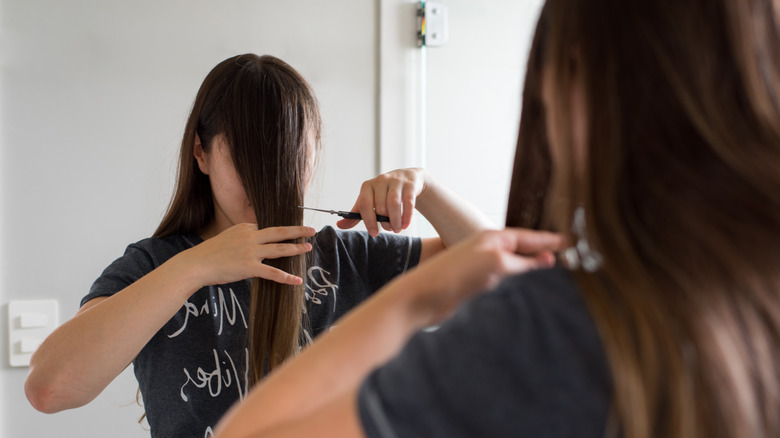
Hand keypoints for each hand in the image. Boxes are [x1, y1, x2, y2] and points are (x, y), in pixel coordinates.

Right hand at [180, 223, 315, 287]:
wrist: (197, 264)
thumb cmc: (210, 254)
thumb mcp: (228, 238)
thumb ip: (243, 238)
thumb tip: (255, 241)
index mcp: (245, 228)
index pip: (268, 229)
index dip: (282, 231)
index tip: (294, 231)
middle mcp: (250, 237)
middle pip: (279, 232)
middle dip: (298, 231)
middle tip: (312, 230)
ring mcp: (251, 252)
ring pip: (280, 249)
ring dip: (296, 248)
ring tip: (308, 248)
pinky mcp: (249, 267)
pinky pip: (272, 272)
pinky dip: (286, 277)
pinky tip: (297, 280)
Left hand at [337, 168, 427, 235]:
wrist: (406, 178)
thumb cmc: (384, 193)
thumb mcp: (370, 201)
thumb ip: (357, 214)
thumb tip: (339, 225)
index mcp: (367, 186)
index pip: (365, 205)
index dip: (369, 221)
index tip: (374, 233)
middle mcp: (380, 181)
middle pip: (380, 206)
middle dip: (385, 222)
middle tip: (389, 230)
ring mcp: (395, 181)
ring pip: (394, 204)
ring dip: (395, 220)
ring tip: (397, 229)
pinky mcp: (409, 184)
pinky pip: (408, 202)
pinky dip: (407, 216)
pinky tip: (405, 224)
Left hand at [401, 228, 561, 324]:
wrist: (420, 298)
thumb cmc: (454, 275)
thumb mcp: (494, 263)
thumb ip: (521, 261)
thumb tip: (546, 261)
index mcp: (490, 238)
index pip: (527, 238)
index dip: (549, 241)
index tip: (569, 241)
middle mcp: (485, 250)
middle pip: (521, 249)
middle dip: (542, 252)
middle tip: (567, 255)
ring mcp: (479, 268)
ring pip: (511, 266)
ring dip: (529, 267)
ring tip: (551, 268)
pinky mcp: (472, 286)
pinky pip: (500, 281)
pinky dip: (513, 282)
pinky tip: (520, 286)